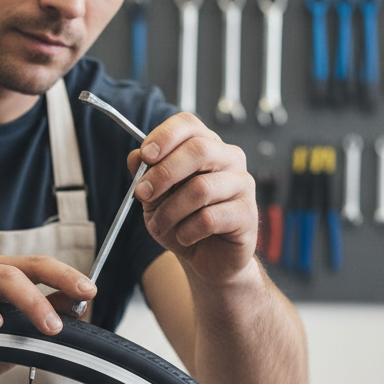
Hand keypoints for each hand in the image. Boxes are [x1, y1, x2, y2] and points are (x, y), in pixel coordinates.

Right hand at [0, 253, 95, 331]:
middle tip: (76, 304)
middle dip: (56, 282)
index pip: (39, 266)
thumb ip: (41, 318)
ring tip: (46, 325)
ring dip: (27, 300)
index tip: (90, 290)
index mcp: (2, 276)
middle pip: (24, 266)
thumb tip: (78, 305)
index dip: (65, 275)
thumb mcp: (15, 337)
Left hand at [127, 113, 256, 285]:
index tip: (145, 156)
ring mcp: (243, 185)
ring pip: (201, 188)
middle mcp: (230, 159)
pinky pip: (210, 219)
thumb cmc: (184, 222)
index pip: (188, 124)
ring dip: (170, 211)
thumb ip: (146, 174)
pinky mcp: (248, 214)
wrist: (208, 259)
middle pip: (198, 150)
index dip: (165, 136)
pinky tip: (184, 238)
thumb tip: (135, 156)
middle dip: (164, 173)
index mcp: (207, 146)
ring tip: (159, 226)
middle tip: (142, 194)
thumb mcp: (156, 197)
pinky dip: (188, 231)